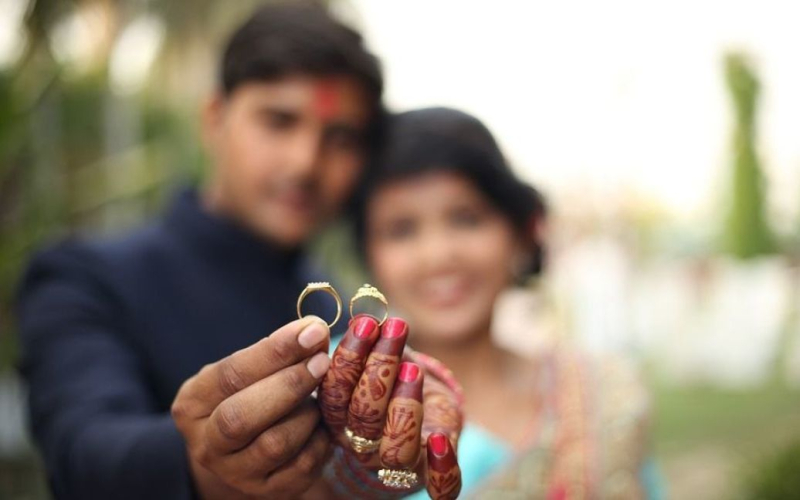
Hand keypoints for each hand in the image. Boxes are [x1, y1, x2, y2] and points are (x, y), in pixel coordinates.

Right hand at [171, 317, 332, 498]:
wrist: (242, 451)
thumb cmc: (248, 395)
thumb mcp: (249, 370)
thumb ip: (277, 351)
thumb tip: (315, 331)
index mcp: (193, 403)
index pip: (230, 375)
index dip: (275, 352)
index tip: (312, 331)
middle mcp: (206, 444)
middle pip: (241, 417)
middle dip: (289, 385)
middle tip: (322, 362)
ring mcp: (236, 474)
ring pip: (274, 445)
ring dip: (307, 414)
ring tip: (321, 396)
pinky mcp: (269, 491)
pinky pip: (302, 466)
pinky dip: (321, 439)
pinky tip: (325, 422)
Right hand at [317, 315, 461, 498]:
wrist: (420, 419)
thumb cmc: (392, 384)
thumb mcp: (377, 361)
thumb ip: (368, 344)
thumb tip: (366, 317)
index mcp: (340, 419)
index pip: (335, 394)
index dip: (348, 358)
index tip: (366, 323)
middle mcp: (362, 446)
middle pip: (362, 417)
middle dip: (378, 367)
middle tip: (394, 328)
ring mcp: (397, 464)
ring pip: (395, 449)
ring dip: (403, 407)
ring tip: (413, 368)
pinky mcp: (431, 472)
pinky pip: (438, 486)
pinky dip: (442, 468)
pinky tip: (441, 441)